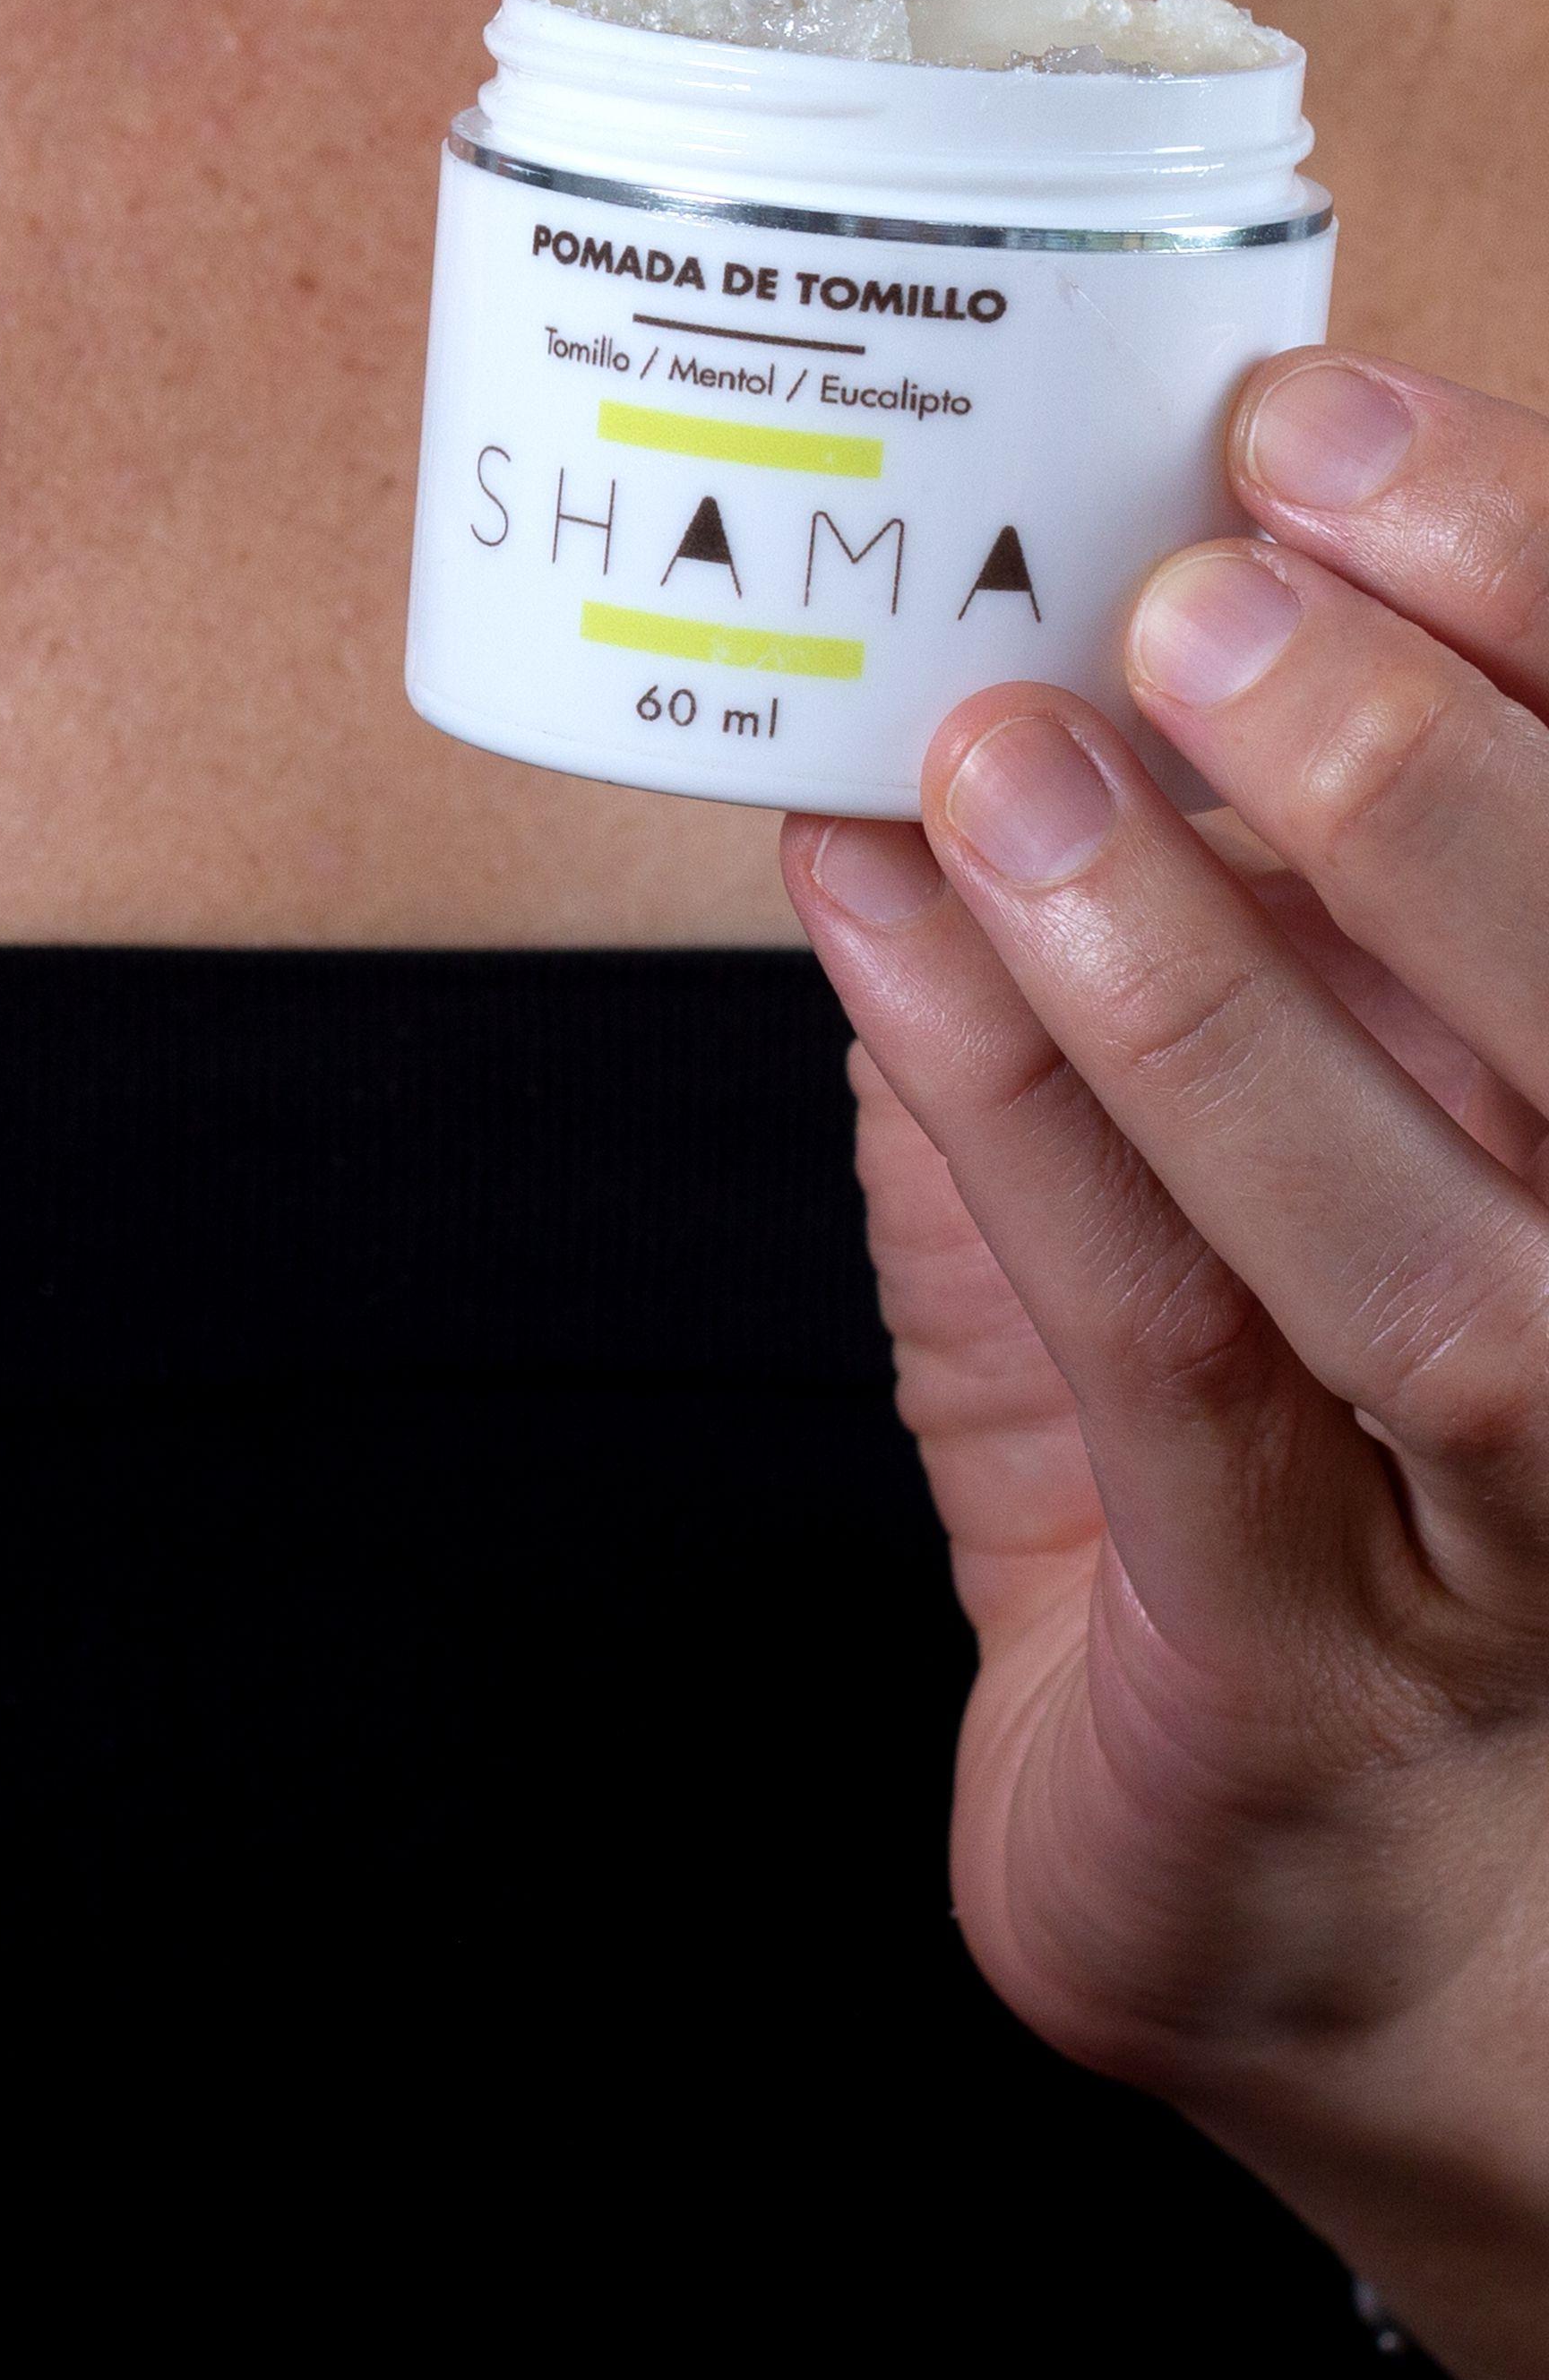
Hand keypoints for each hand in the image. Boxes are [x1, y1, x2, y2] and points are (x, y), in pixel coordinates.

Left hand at [783, 344, 1548, 2379]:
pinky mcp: (1308, 1683)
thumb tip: (959, 738)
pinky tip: (894, 950)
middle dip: (1426, 786)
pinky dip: (1026, 1141)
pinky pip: (1177, 1388)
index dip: (1535, 608)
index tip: (1333, 426)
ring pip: (1433, 1247)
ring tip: (1018, 762)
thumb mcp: (1268, 1222)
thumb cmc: (1324, 1526)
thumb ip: (1159, 998)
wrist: (1367, 1953)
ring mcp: (1537, 1546)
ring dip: (1209, 981)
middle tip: (1204, 587)